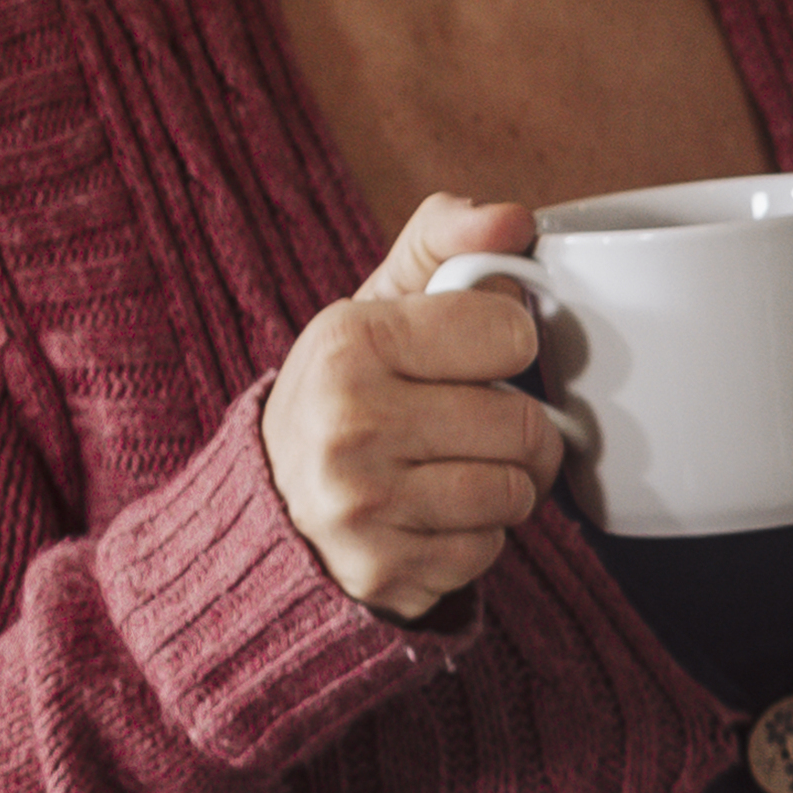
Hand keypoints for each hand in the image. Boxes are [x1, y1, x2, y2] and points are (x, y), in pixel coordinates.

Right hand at [261, 193, 567, 619]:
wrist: (268, 504)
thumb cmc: (346, 392)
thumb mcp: (377, 305)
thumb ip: (446, 243)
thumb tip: (517, 219)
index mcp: (349, 343)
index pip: (510, 333)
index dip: (507, 343)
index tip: (474, 352)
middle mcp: (349, 425)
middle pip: (523, 424)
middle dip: (517, 424)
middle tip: (474, 420)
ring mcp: (363, 509)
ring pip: (517, 492)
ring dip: (506, 483)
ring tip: (455, 466)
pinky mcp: (385, 573)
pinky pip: (490, 550)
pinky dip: (477, 536)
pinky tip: (431, 515)